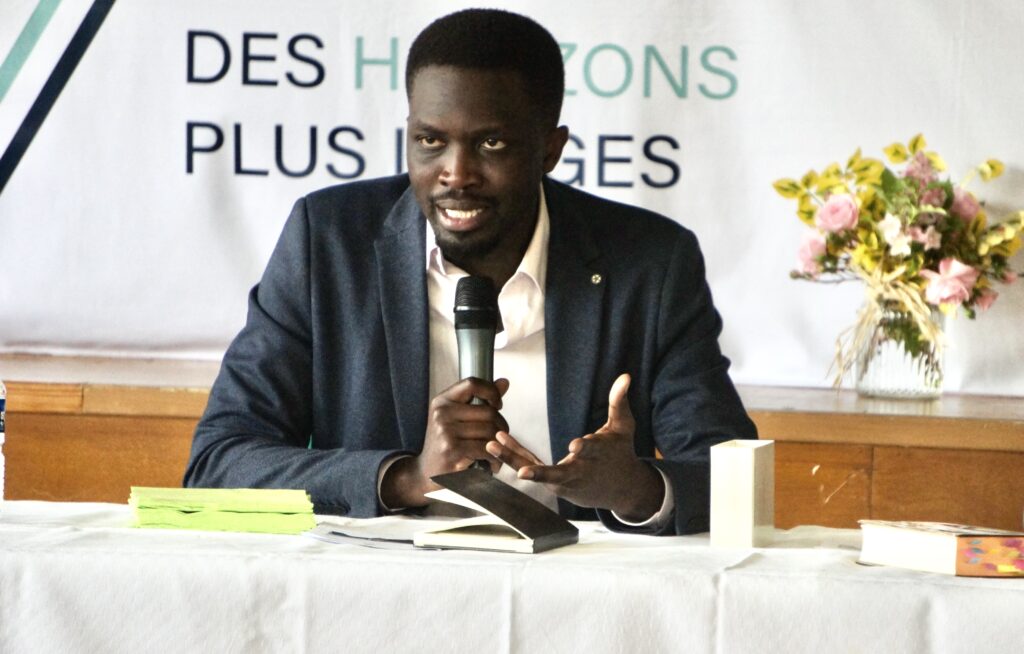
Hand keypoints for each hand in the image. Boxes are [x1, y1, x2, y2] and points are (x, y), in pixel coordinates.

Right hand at [381, 377, 508, 507]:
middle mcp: (442, 413)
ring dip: (499, 445)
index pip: (472, 383)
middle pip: (488, 411)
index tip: (497, 405)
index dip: (491, 392)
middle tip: (500, 438)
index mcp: (442, 401)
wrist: (425, 474)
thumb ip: (481, 400)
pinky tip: (491, 464)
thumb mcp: (457, 418)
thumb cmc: (445, 444)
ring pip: (490, 431)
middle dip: (501, 426)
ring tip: (496, 452)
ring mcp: (446, 432)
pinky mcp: (452, 451)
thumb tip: (504, 382)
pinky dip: (494, 459)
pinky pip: (486, 448)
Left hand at [485, 373, 662, 520]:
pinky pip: (531, 468)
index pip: (591, 451)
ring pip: (537, 472)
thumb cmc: (620, 452)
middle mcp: (579, 472)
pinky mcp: (553, 483)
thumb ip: (619, 401)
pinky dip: (514, 457)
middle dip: (540, 473)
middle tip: (522, 472)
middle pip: (557, 474)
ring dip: (514, 460)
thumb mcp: (623, 426)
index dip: (583, 448)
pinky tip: (498, 442)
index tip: (574, 446)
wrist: (620, 487)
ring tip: (493, 444)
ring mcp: (564, 481)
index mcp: (598, 456)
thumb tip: (625, 376)